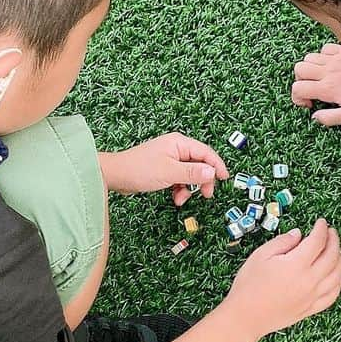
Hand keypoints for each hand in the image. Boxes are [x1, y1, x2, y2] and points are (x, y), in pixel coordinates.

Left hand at [100, 135, 228, 204]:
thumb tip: (212, 172)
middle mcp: (176, 148)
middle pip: (200, 164)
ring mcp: (170, 158)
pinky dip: (180, 188)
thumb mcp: (169, 173)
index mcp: (179, 143)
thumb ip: (192, 173)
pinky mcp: (164, 168)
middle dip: (202, 180)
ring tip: (181, 198)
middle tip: (205, 195)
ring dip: (189, 188)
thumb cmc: (139, 169)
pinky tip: (174, 197)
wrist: (116, 175)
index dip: (217, 166)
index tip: (224, 178)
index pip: (206, 152)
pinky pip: (180, 178)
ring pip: (190, 174)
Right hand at [226, 218, 340, 338]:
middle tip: (331, 232)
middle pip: (332, 256)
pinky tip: (336, 276)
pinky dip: (338, 282)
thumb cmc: (249, 285)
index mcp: (297, 264)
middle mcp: (309, 280)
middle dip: (334, 241)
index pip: (318, 241)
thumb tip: (299, 234)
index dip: (322, 229)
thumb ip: (283, 242)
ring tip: (335, 250)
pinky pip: (332, 295)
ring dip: (339, 259)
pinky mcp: (311, 309)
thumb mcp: (261, 255)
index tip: (321, 222)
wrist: (245, 317)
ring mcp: (312, 296)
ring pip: (337, 275)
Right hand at [291, 43, 340, 124]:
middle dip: (300, 81)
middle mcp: (328, 71)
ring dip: (309, 68)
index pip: (298, 88)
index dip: (297, 98)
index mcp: (328, 88)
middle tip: (311, 90)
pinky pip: (324, 48)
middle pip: (299, 69)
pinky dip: (323, 56)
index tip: (310, 104)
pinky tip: (332, 66)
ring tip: (320, 79)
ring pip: (309, 57)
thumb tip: (315, 117)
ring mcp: (336, 59)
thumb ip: (330, 118)